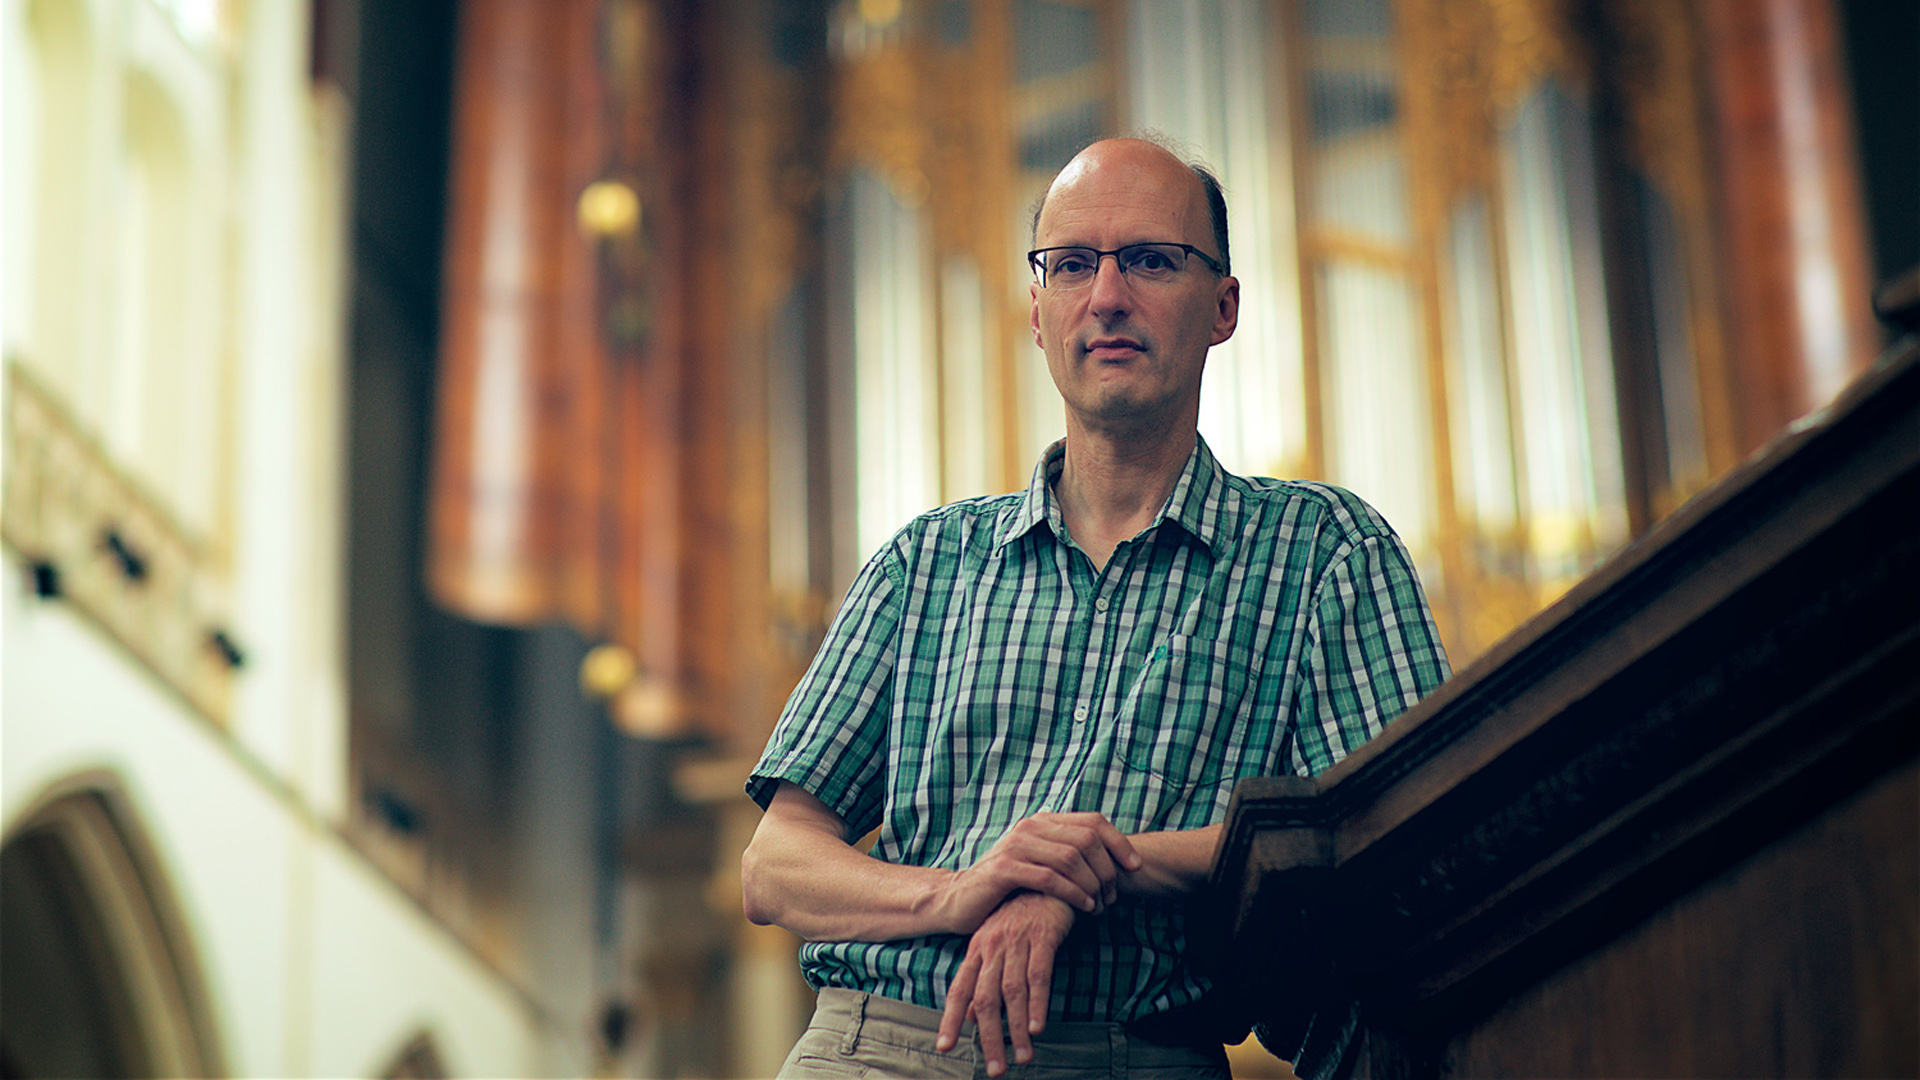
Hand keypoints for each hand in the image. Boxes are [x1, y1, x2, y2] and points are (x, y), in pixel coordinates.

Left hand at [936, 891, 1075, 1076]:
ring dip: (1016, 1028)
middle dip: (989, 1037)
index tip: (944, 1047)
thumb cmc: (1021, 916)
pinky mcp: (1042, 936)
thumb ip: (983, 980)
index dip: (950, 1019)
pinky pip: (1039, 974)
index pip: (959, 990)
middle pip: (985, 998)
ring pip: (1012, 992)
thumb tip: (969, 1016)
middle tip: (995, 1069)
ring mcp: (1017, 940)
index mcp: (977, 950)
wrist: (1047, 878)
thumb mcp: (996, 945)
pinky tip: (1038, 1026)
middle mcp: (992, 946)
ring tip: (1022, 1057)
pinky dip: (1037, 1003)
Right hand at [939, 812, 1140, 932]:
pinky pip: (1050, 878)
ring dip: (1093, 885)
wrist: (960, 899)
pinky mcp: (1005, 869)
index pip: (1093, 822)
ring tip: (1100, 906)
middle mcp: (1031, 826)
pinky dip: (1073, 893)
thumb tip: (1112, 860)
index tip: (1135, 868)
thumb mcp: (1039, 863)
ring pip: (1072, 858)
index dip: (1120, 843)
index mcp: (1043, 821)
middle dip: (1107, 870)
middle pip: (1087, 840)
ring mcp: (1016, 845)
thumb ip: (1067, 854)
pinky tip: (1084, 907)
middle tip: (1113, 897)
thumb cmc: (1007, 887)